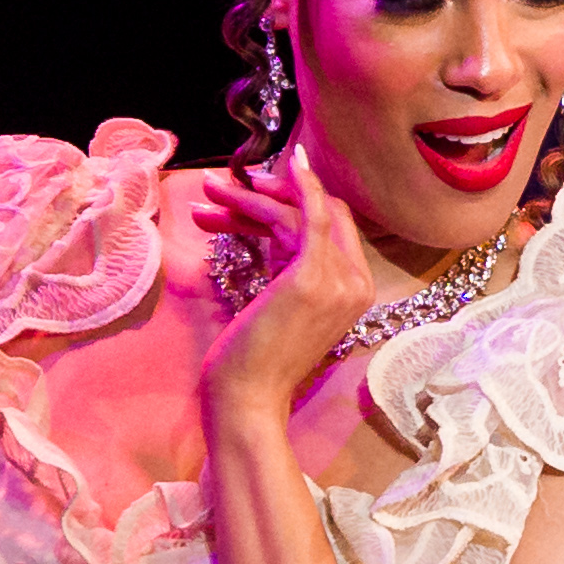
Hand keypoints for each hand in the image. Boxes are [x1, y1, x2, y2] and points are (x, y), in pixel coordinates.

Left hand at [173, 147, 382, 421]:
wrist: (248, 400)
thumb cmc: (255, 363)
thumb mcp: (279, 307)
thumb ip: (287, 272)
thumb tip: (266, 233)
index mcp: (356, 293)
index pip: (335, 228)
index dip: (299, 202)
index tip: (254, 195)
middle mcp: (358, 284)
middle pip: (321, 214)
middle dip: (273, 193)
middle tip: (225, 187)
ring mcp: (339, 279)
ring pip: (300, 213)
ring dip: (250, 197)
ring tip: (205, 191)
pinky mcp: (313, 275)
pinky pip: (310, 215)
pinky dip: (297, 185)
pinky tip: (285, 162)